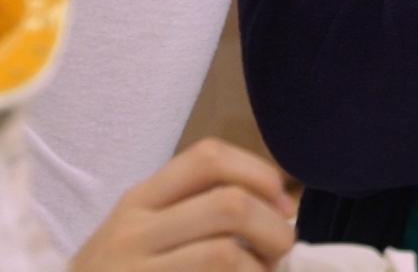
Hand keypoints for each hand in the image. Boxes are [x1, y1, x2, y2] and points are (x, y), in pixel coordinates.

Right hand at [72, 139, 298, 270]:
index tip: (282, 202)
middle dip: (274, 227)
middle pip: (229, 205)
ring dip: (262, 268)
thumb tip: (278, 208)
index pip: (207, 158)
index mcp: (138, 201)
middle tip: (282, 250)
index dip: (258, 172)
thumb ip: (192, 212)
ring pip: (225, 254)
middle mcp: (134, 232)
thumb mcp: (138, 234)